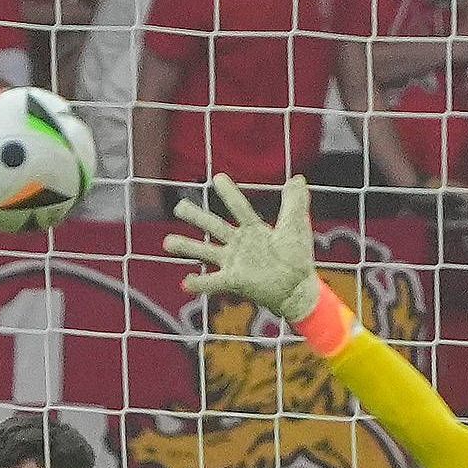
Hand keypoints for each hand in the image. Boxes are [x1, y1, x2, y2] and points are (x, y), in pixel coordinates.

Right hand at [165, 173, 325, 323]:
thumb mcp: (296, 228)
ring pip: (206, 252)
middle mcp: (239, 244)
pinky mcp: (234, 281)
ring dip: (187, 247)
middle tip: (179, 206)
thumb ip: (295, 203)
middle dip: (196, 216)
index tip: (218, 178)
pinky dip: (199, 284)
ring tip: (167, 242)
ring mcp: (234, 262)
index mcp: (253, 230)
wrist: (299, 289)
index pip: (239, 208)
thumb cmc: (297, 258)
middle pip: (214, 226)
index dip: (230, 193)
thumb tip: (298, 179)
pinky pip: (213, 282)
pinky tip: (184, 283)